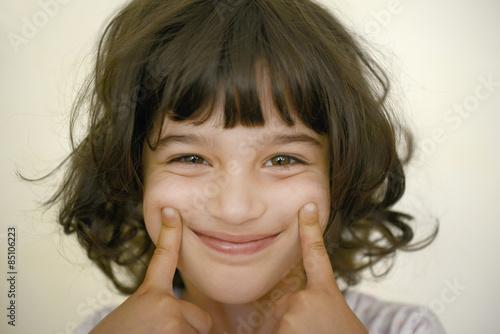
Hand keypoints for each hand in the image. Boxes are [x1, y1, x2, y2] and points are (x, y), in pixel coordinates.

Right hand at [90, 208, 211, 333]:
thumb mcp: (134, 319)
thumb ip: (159, 311)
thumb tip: (185, 321)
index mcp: (149, 295)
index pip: (164, 257)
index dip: (171, 233)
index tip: (172, 211)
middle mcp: (164, 302)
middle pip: (201, 319)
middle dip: (188, 331)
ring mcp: (173, 320)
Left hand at [270, 203, 366, 333]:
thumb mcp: (336, 319)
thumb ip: (316, 307)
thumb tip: (293, 312)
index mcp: (326, 294)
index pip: (316, 255)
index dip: (310, 230)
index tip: (307, 206)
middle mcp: (307, 299)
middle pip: (283, 307)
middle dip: (288, 325)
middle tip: (315, 333)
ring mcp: (293, 314)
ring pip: (275, 326)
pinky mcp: (283, 328)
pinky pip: (270, 331)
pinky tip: (302, 325)